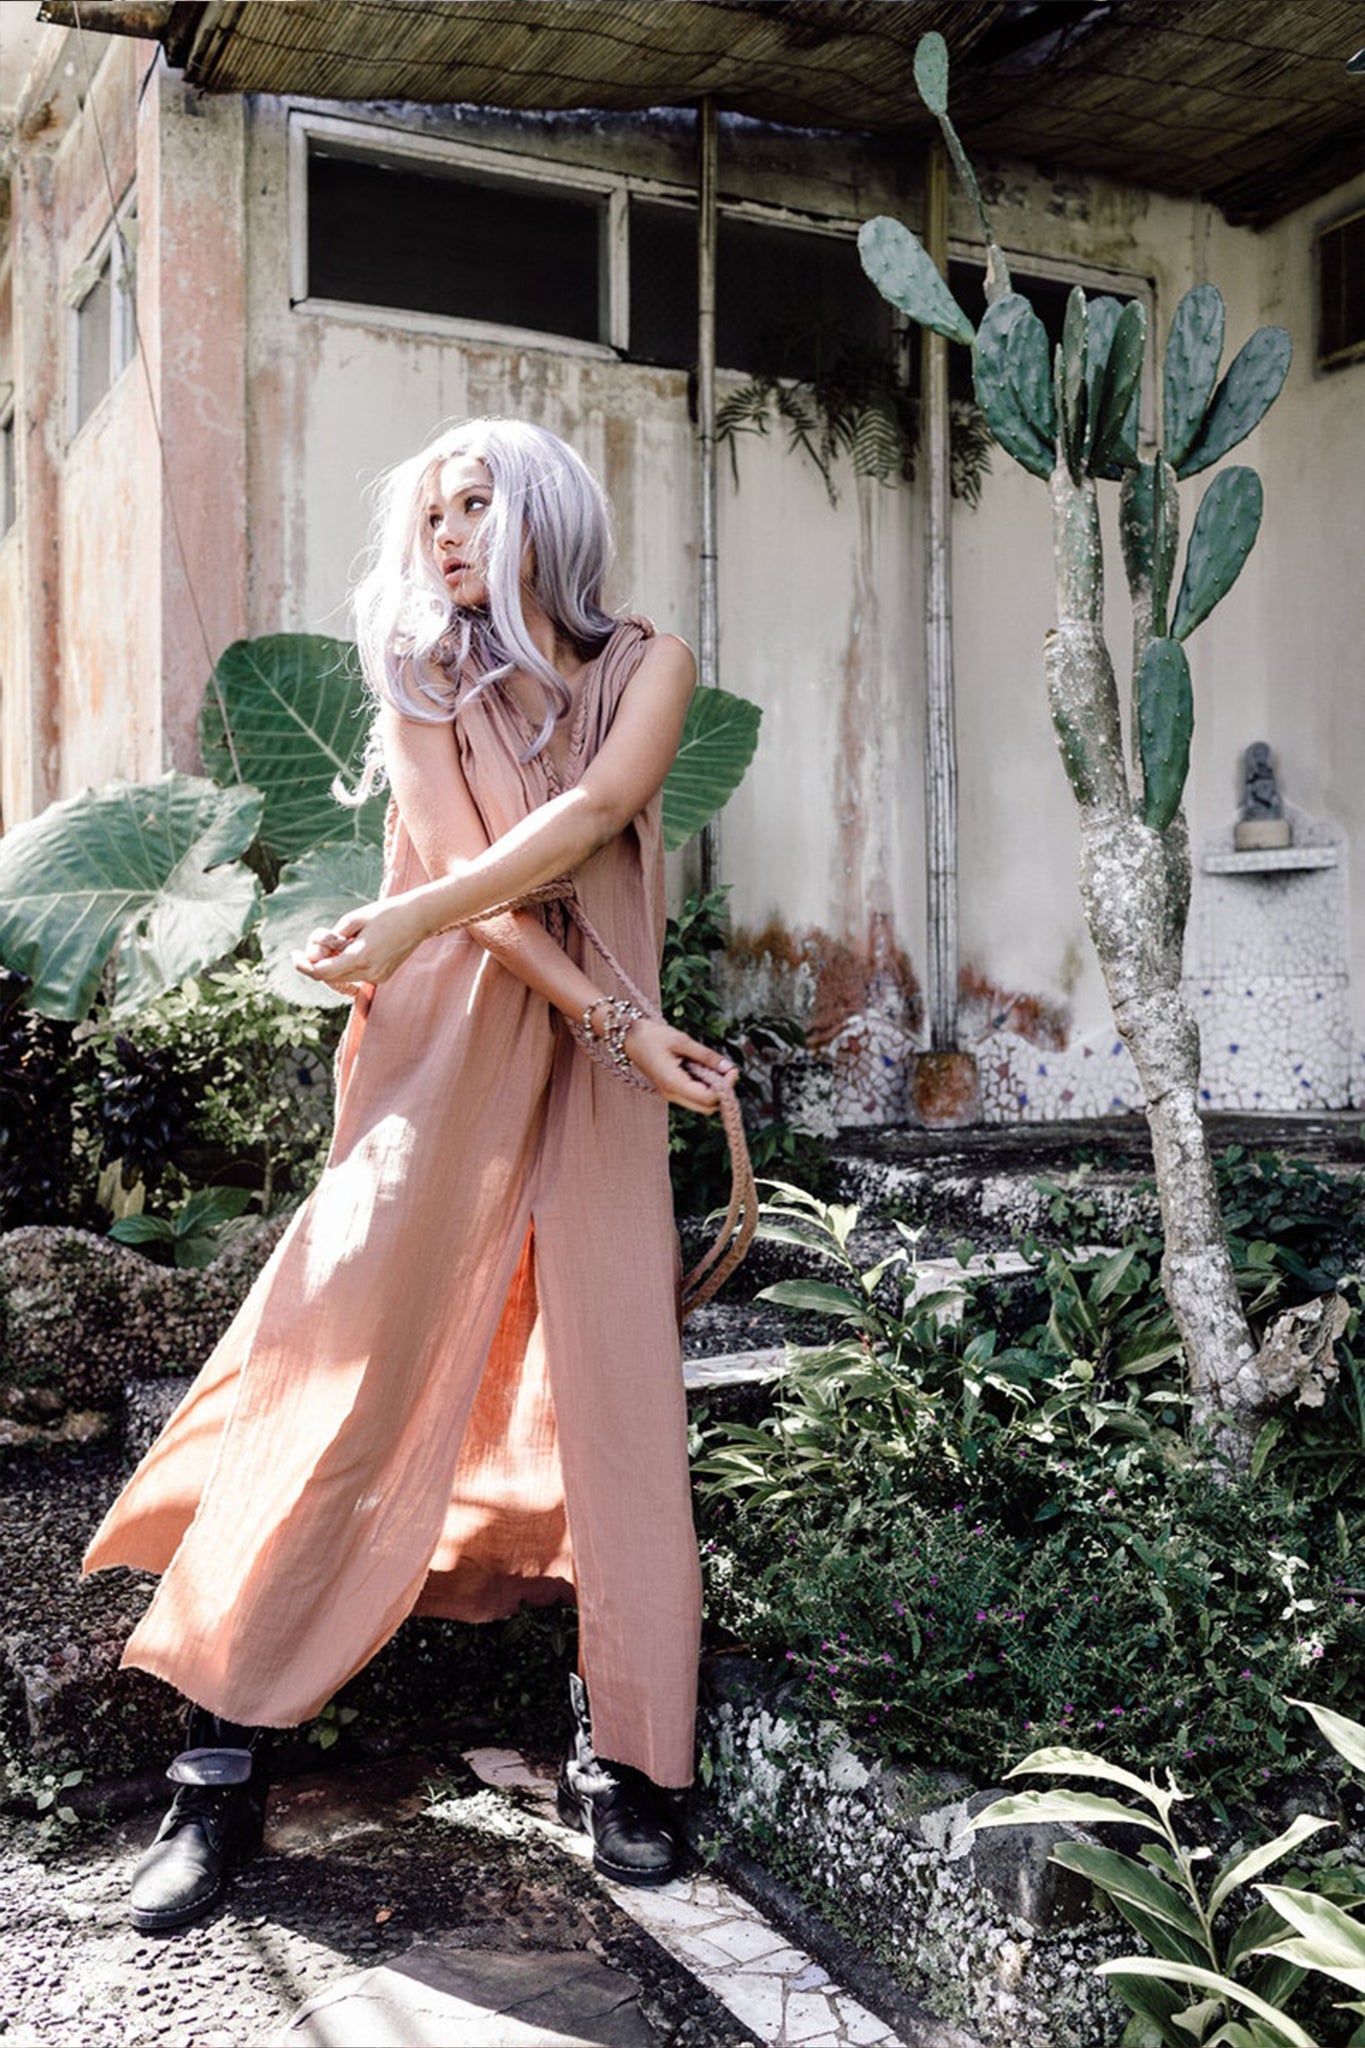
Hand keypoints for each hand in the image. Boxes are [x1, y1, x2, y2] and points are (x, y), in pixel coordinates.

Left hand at [292, 896, 431, 992]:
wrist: (419, 917)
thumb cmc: (387, 913)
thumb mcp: (353, 919)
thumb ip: (330, 938)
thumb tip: (314, 954)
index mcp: (360, 957)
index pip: (321, 972)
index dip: (303, 965)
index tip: (293, 955)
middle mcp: (369, 973)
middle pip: (330, 976)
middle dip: (318, 961)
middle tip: (319, 940)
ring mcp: (377, 977)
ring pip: (342, 976)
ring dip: (333, 962)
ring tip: (340, 939)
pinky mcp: (382, 976)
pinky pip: (356, 974)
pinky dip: (347, 963)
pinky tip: (354, 945)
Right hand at [620, 1019, 737, 1111]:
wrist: (628, 1038)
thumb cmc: (652, 1036)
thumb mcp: (682, 1041)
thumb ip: (707, 1056)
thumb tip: (729, 1068)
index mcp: (673, 1083)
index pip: (708, 1099)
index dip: (725, 1088)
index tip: (731, 1070)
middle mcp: (671, 1094)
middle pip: (707, 1108)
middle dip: (722, 1091)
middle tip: (725, 1069)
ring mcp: (670, 1095)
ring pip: (701, 1104)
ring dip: (713, 1088)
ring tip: (710, 1065)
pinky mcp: (671, 1090)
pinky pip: (693, 1096)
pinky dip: (703, 1085)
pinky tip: (701, 1068)